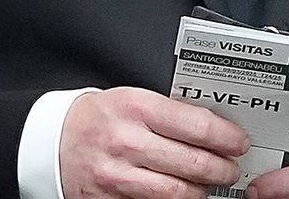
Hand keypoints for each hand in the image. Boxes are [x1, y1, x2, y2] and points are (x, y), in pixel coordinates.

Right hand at [61, 87, 250, 198]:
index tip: (238, 142)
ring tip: (208, 184)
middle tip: (230, 169)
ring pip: (178, 193)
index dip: (227, 137)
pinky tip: (181, 195)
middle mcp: (126, 142)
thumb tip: (213, 127)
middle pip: (193, 164)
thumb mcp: (130, 99)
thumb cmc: (96, 118)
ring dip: (201, 191)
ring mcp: (117, 175)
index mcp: (135, 107)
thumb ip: (168, 112)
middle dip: (222, 169)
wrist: (51, 142)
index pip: (197, 125)